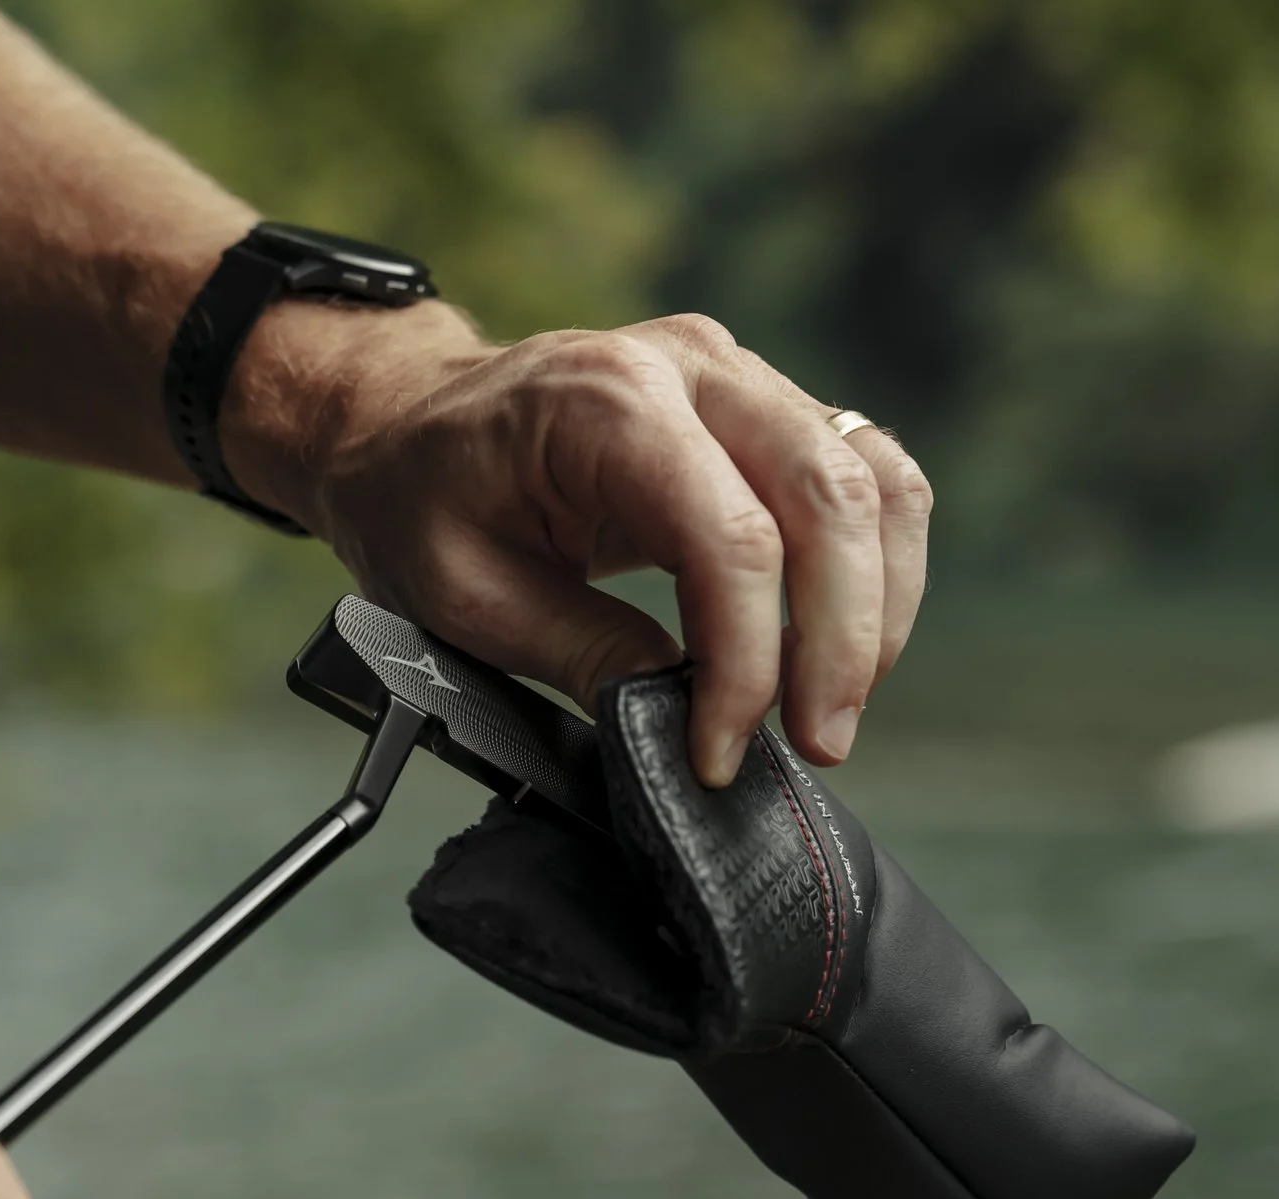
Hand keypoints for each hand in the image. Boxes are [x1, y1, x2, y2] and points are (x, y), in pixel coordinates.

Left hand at [232, 308, 931, 786]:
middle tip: (817, 742)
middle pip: (829, 498)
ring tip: (835, 705)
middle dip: (840, 640)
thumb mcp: (462, 593)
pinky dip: (875, 563)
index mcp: (604, 400)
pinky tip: (842, 640)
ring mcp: (737, 375)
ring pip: (871, 479)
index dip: (747, 663)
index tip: (720, 751)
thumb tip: (677, 717)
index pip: (731, 538)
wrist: (402, 423)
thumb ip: (578, 651)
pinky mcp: (763, 403)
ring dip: (876, 604)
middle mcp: (690, 367)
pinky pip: (864, 472)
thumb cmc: (419, 498)